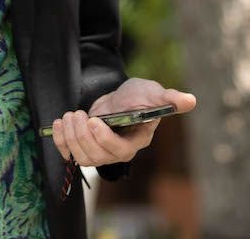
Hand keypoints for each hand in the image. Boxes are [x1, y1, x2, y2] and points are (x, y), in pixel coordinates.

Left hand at [49, 77, 195, 167]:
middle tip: (78, 115)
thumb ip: (169, 99)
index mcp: (136, 141)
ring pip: (82, 156)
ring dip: (70, 137)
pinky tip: (59, 123)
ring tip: (69, 115)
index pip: (120, 150)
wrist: (121, 97)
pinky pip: (69, 152)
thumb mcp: (153, 93)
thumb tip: (190, 100)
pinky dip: (60, 140)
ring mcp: (101, 151)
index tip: (94, 122)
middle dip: (82, 137)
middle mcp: (118, 151)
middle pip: (97, 157)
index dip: (104, 140)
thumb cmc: (140, 96)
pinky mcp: (86, 147)